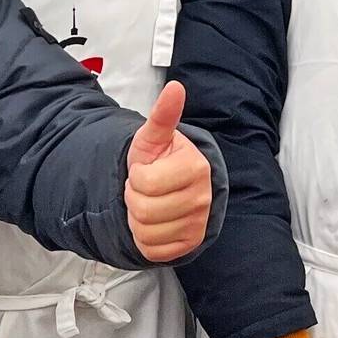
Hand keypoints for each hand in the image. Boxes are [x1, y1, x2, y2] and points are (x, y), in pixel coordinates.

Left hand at [125, 81, 212, 261]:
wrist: (174, 187)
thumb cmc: (161, 160)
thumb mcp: (155, 137)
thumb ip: (163, 115)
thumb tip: (175, 88)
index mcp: (196, 168)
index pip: (146, 183)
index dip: (137, 177)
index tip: (147, 170)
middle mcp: (202, 198)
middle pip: (144, 210)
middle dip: (135, 198)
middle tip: (146, 189)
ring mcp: (198, 224)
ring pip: (146, 232)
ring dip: (138, 219)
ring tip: (150, 203)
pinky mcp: (189, 244)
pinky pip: (152, 249)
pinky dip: (145, 238)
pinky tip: (155, 222)